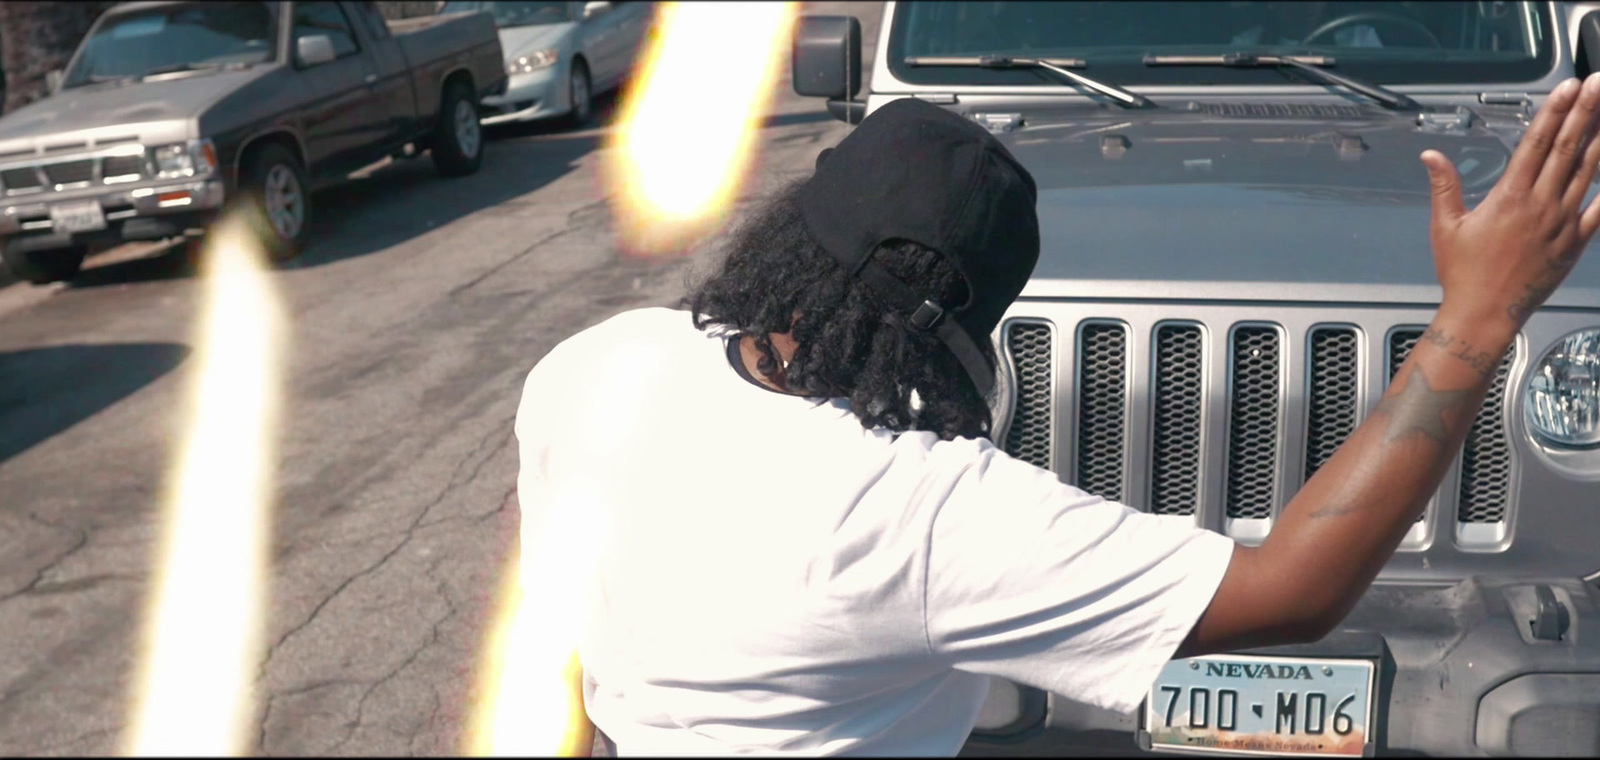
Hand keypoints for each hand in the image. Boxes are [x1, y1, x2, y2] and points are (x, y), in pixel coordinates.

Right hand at [1422, 73, 1599, 333]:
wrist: (1486, 314)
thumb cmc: (1462, 273)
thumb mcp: (1445, 227)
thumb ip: (1444, 186)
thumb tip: (1430, 155)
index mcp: (1509, 197)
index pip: (1537, 143)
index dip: (1553, 112)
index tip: (1567, 87)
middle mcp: (1540, 205)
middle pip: (1568, 148)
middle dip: (1585, 112)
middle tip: (1598, 85)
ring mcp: (1562, 223)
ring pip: (1589, 171)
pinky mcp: (1575, 242)